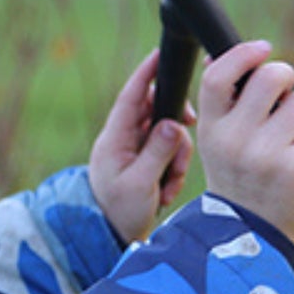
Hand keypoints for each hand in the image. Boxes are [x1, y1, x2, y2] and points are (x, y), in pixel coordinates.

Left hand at [89, 49, 194, 243]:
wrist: (109, 238)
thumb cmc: (117, 213)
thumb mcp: (139, 184)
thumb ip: (158, 153)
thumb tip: (175, 124)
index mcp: (115, 138)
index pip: (132, 97)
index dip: (146, 73)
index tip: (160, 54)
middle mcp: (125, 139)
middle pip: (158, 112)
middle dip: (176, 129)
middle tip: (185, 136)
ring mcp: (136, 151)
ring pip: (169, 135)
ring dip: (176, 158)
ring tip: (167, 185)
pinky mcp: (146, 164)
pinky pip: (169, 154)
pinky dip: (173, 171)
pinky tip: (164, 193)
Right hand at [196, 39, 293, 243]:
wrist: (248, 234)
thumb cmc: (237, 179)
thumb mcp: (215, 141)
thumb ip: (222, 104)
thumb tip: (217, 56)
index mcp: (211, 128)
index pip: (219, 76)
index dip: (243, 53)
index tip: (262, 48)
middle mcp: (234, 139)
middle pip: (271, 76)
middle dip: (285, 77)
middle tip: (283, 95)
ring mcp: (265, 154)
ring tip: (289, 138)